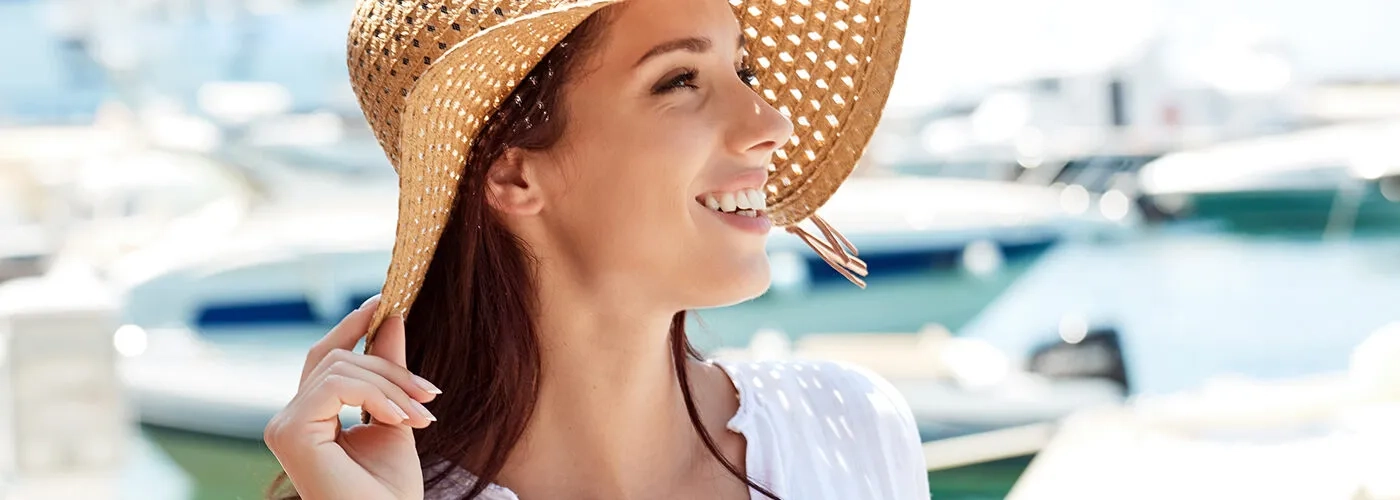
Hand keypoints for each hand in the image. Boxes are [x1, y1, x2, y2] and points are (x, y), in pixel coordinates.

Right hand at [264, 296, 439, 499]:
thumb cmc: (390, 488)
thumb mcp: (396, 414)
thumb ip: (389, 369)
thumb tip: (392, 318)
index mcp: (309, 416)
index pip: (326, 357)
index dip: (352, 325)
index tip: (386, 303)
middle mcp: (287, 419)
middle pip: (335, 357)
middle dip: (390, 367)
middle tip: (431, 394)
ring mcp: (284, 426)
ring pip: (340, 368)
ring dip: (393, 386)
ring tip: (423, 416)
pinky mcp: (289, 432)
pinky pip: (336, 385)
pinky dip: (377, 396)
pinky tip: (401, 419)